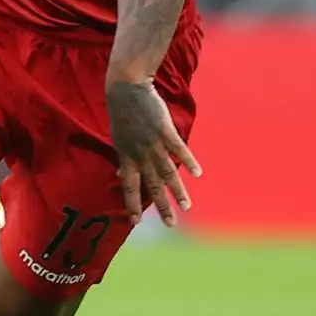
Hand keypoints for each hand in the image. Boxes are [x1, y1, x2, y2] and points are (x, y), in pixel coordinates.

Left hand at [105, 78, 201, 224]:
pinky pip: (179, 150)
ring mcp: (153, 144)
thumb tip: (118, 176)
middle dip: (161, 206)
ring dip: (178, 191)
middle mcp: (139, 154)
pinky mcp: (165, 132)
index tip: (136, 222)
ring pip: (168, 173)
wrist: (127, 90)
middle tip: (170, 224)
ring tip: (186, 207)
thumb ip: (122, 158)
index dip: (132, 204)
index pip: (128, 186)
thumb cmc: (121, 115)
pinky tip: (198, 174)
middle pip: (152, 186)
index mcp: (125, 157)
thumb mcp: (117, 139)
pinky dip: (189, 161)